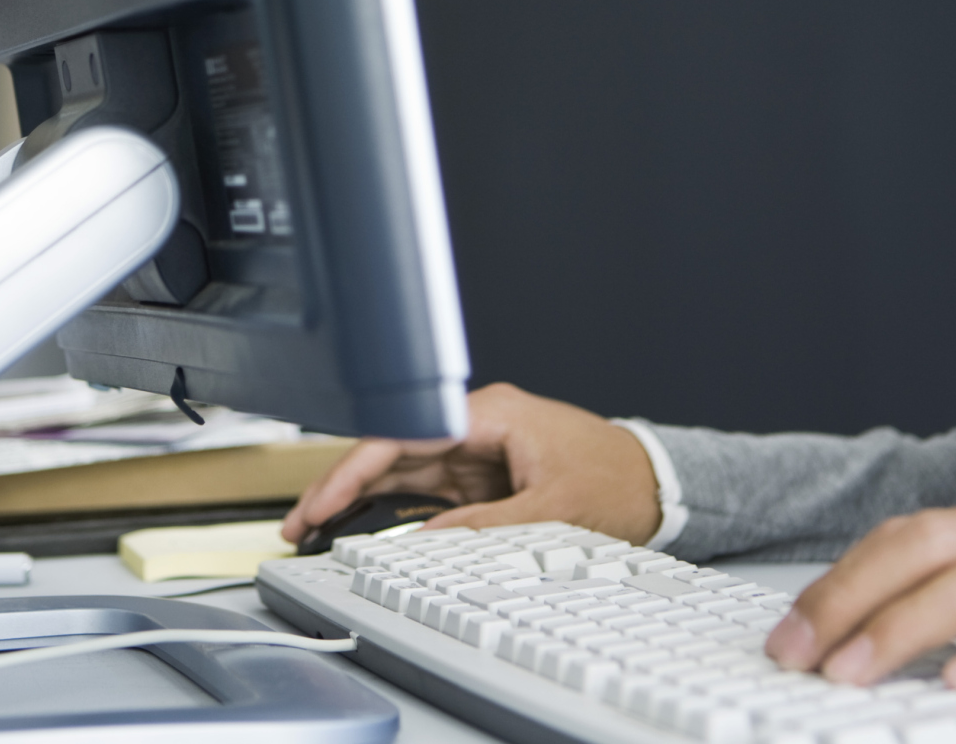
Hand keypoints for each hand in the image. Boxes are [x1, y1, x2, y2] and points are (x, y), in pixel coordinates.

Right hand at [280, 382, 662, 547]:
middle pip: (390, 452)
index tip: (325, 498)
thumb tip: (427, 540)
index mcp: (489, 414)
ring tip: (314, 531)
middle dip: (340, 486)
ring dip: (356, 500)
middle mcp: (474, 426)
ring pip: (398, 472)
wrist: (655, 484)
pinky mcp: (478, 478)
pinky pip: (420, 492)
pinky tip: (356, 530)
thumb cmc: (616, 479)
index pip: (403, 432)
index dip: (356, 467)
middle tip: (300, 523)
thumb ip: (486, 525)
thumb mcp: (553, 510)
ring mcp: (473, 452)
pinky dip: (387, 511)